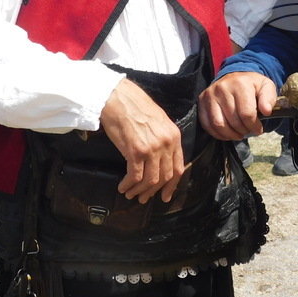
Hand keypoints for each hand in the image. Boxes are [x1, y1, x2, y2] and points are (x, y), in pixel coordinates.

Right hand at [99, 78, 183, 203]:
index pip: (178, 168)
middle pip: (165, 177)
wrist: (118, 98)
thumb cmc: (135, 107)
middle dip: (154, 191)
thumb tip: (160, 159)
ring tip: (130, 194)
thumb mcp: (158, 121)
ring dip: (140, 191)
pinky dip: (129, 185)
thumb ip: (163, 139)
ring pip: (150, 180)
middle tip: (143, 198)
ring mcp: (152, 148)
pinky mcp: (135, 152)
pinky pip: (135, 176)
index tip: (165, 195)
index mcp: (174, 136)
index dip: (172, 185)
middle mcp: (166, 144)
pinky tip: (122, 187)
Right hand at [198, 72, 277, 140]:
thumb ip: (269, 98)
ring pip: (219, 124)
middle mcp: (222, 88)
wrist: (234, 77)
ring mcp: (210, 95)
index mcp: (240, 83)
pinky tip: (227, 134)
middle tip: (248, 131)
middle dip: (244, 130)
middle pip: (233, 121)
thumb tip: (266, 111)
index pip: (247, 113)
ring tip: (239, 134)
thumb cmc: (252, 85)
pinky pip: (207, 124)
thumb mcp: (266, 86)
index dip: (254, 126)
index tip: (258, 129)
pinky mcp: (202, 101)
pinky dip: (217, 134)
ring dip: (230, 135)